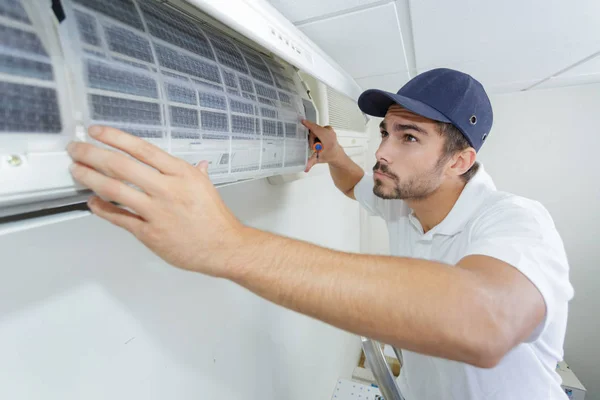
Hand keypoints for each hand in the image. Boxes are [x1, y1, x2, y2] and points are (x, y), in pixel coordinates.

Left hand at [66, 125, 245, 276]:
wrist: (224, 248)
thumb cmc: (215, 219)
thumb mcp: (206, 187)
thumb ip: (195, 173)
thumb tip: (198, 164)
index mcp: (181, 174)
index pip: (142, 149)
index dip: (115, 137)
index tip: (96, 131)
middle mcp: (167, 189)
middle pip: (121, 166)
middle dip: (92, 154)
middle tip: (76, 149)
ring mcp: (157, 212)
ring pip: (114, 190)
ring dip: (90, 178)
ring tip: (77, 170)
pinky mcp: (150, 233)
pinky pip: (119, 218)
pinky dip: (102, 208)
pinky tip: (92, 202)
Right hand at [301, 120, 343, 171]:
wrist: (336, 153)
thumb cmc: (329, 155)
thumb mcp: (319, 159)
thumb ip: (311, 162)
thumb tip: (305, 168)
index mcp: (327, 139)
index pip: (316, 129)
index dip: (309, 125)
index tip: (303, 121)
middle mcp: (329, 132)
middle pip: (314, 131)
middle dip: (312, 139)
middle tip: (315, 147)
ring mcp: (329, 129)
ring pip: (316, 130)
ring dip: (314, 137)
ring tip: (318, 144)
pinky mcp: (328, 127)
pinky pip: (318, 128)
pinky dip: (317, 134)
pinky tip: (320, 141)